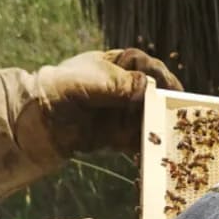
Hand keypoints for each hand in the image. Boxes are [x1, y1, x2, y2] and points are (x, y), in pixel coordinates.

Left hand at [33, 49, 182, 155]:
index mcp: (122, 65)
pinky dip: (148, 148)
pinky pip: (140, 142)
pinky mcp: (120, 136)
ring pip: (151, 120)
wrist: (40, 119)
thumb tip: (150, 88)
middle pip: (157, 97)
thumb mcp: (95, 81)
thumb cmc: (64, 88)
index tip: (172, 91)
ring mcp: (125, 114)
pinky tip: (156, 152)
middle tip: (178, 118)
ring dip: (160, 129)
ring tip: (171, 138)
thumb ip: (122, 85)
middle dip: (167, 107)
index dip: (164, 80)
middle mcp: (128, 89)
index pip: (152, 70)